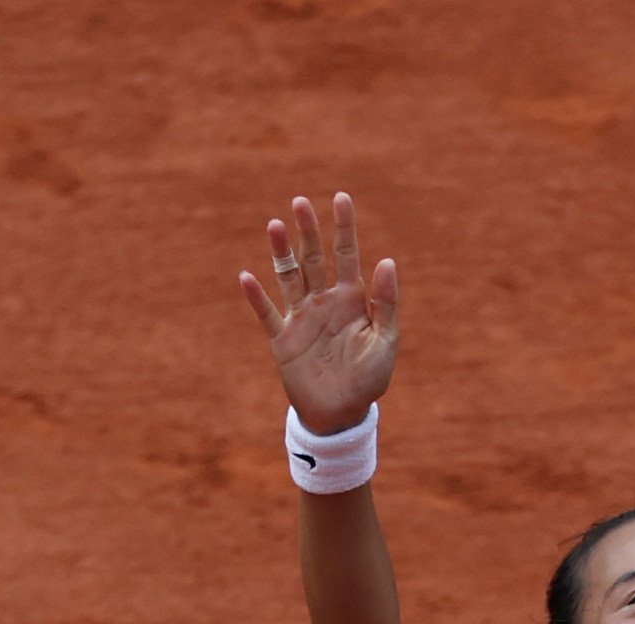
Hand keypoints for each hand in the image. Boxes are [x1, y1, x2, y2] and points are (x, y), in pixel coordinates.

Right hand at [237, 189, 398, 429]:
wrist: (342, 414)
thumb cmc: (369, 379)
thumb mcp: (384, 342)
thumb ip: (385, 303)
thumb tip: (387, 261)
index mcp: (351, 299)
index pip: (347, 255)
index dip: (344, 227)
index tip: (341, 198)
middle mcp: (324, 302)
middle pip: (313, 258)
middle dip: (307, 230)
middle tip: (300, 202)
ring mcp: (302, 318)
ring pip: (289, 277)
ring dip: (281, 253)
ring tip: (274, 225)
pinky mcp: (283, 339)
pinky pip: (267, 314)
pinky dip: (257, 297)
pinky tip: (246, 277)